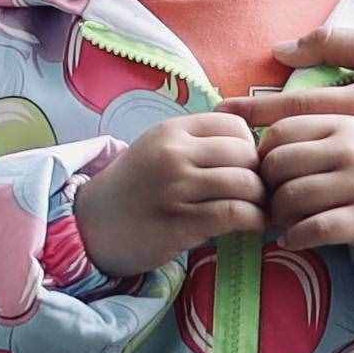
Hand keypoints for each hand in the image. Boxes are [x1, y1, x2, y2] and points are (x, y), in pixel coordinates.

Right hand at [68, 107, 260, 278]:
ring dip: (262, 200)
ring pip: (246, 184)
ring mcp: (175, 188)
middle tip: (260, 192)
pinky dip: (255, 220)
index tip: (246, 168)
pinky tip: (254, 225)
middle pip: (246, 154)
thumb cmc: (134, 188)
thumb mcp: (159, 149)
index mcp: (171, 131)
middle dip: (261, 175)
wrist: (92, 226)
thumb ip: (198, 142)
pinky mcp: (180, 223)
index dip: (250, 147)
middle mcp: (173, 154)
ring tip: (260, 210)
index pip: (236, 126)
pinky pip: (235, 214)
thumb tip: (253, 143)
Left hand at [242, 85, 353, 256]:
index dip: (262, 156)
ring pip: (292, 197)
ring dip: (276, 216)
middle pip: (277, 165)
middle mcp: (349, 150)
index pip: (279, 131)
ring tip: (281, 224)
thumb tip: (260, 151)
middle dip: (264, 189)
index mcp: (342, 124)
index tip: (266, 176)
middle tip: (268, 205)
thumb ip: (316, 137)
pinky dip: (295, 238)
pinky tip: (293, 241)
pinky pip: (315, 229)